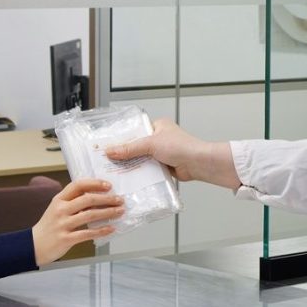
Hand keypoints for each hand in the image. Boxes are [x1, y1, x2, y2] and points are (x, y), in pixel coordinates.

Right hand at [31, 179, 124, 266]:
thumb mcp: (57, 210)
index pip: (78, 185)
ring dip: (108, 213)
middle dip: (107, 199)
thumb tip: (97, 199)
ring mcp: (63, 224)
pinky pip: (87, 233)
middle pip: (87, 199)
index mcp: (59, 200)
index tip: (108, 186)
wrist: (33, 246)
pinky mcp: (66, 238)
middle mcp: (61, 210)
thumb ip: (73, 203)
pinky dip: (101, 231)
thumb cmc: (48, 227)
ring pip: (90, 215)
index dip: (95, 183)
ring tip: (119, 212)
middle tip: (120, 200)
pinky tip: (111, 229)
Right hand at [104, 116, 240, 189]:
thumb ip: (130, 148)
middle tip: (107, 162)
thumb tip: (110, 151)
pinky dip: (141, 174)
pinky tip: (129, 180)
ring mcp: (162, 154)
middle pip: (136, 147)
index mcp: (157, 126)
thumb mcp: (151, 144)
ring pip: (142, 159)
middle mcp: (159, 139)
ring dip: (133, 166)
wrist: (198, 163)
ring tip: (115, 172)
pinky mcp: (164, 167)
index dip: (121, 139)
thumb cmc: (180, 147)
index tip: (107, 146)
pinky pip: (148, 170)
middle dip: (125, 155)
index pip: (134, 131)